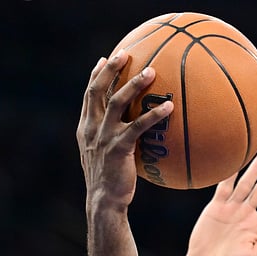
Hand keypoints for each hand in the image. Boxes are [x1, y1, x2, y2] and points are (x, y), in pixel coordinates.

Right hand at [77, 52, 170, 211]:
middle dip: (110, 69)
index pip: (89, 95)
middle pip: (97, 90)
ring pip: (117, 103)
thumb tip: (135, 130)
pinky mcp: (118, 148)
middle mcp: (92, 129)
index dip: (96, 75)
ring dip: (134, 85)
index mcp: (86, 128)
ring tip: (151, 71)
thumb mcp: (107, 157)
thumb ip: (114, 138)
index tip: (104, 58)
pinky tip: (169, 107)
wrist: (104, 202)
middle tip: (124, 53)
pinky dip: (153, 115)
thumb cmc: (111, 182)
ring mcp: (104, 138)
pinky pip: (138, 126)